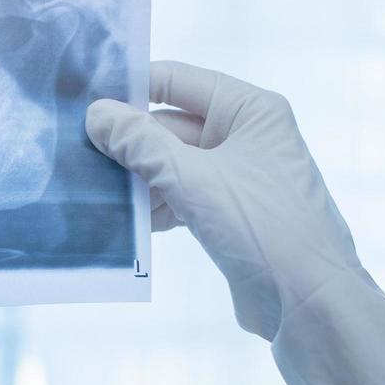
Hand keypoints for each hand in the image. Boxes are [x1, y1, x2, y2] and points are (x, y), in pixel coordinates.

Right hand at [86, 62, 384, 384]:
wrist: (310, 304)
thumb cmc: (262, 227)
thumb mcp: (191, 178)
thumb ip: (139, 143)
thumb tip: (96, 114)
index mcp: (250, 109)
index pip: (176, 80)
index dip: (129, 86)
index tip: (81, 99)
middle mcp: (247, 134)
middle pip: (170, 124)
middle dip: (128, 140)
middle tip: (74, 150)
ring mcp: (239, 176)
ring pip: (172, 163)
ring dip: (136, 177)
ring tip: (90, 187)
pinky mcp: (230, 213)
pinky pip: (181, 196)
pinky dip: (153, 205)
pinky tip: (121, 220)